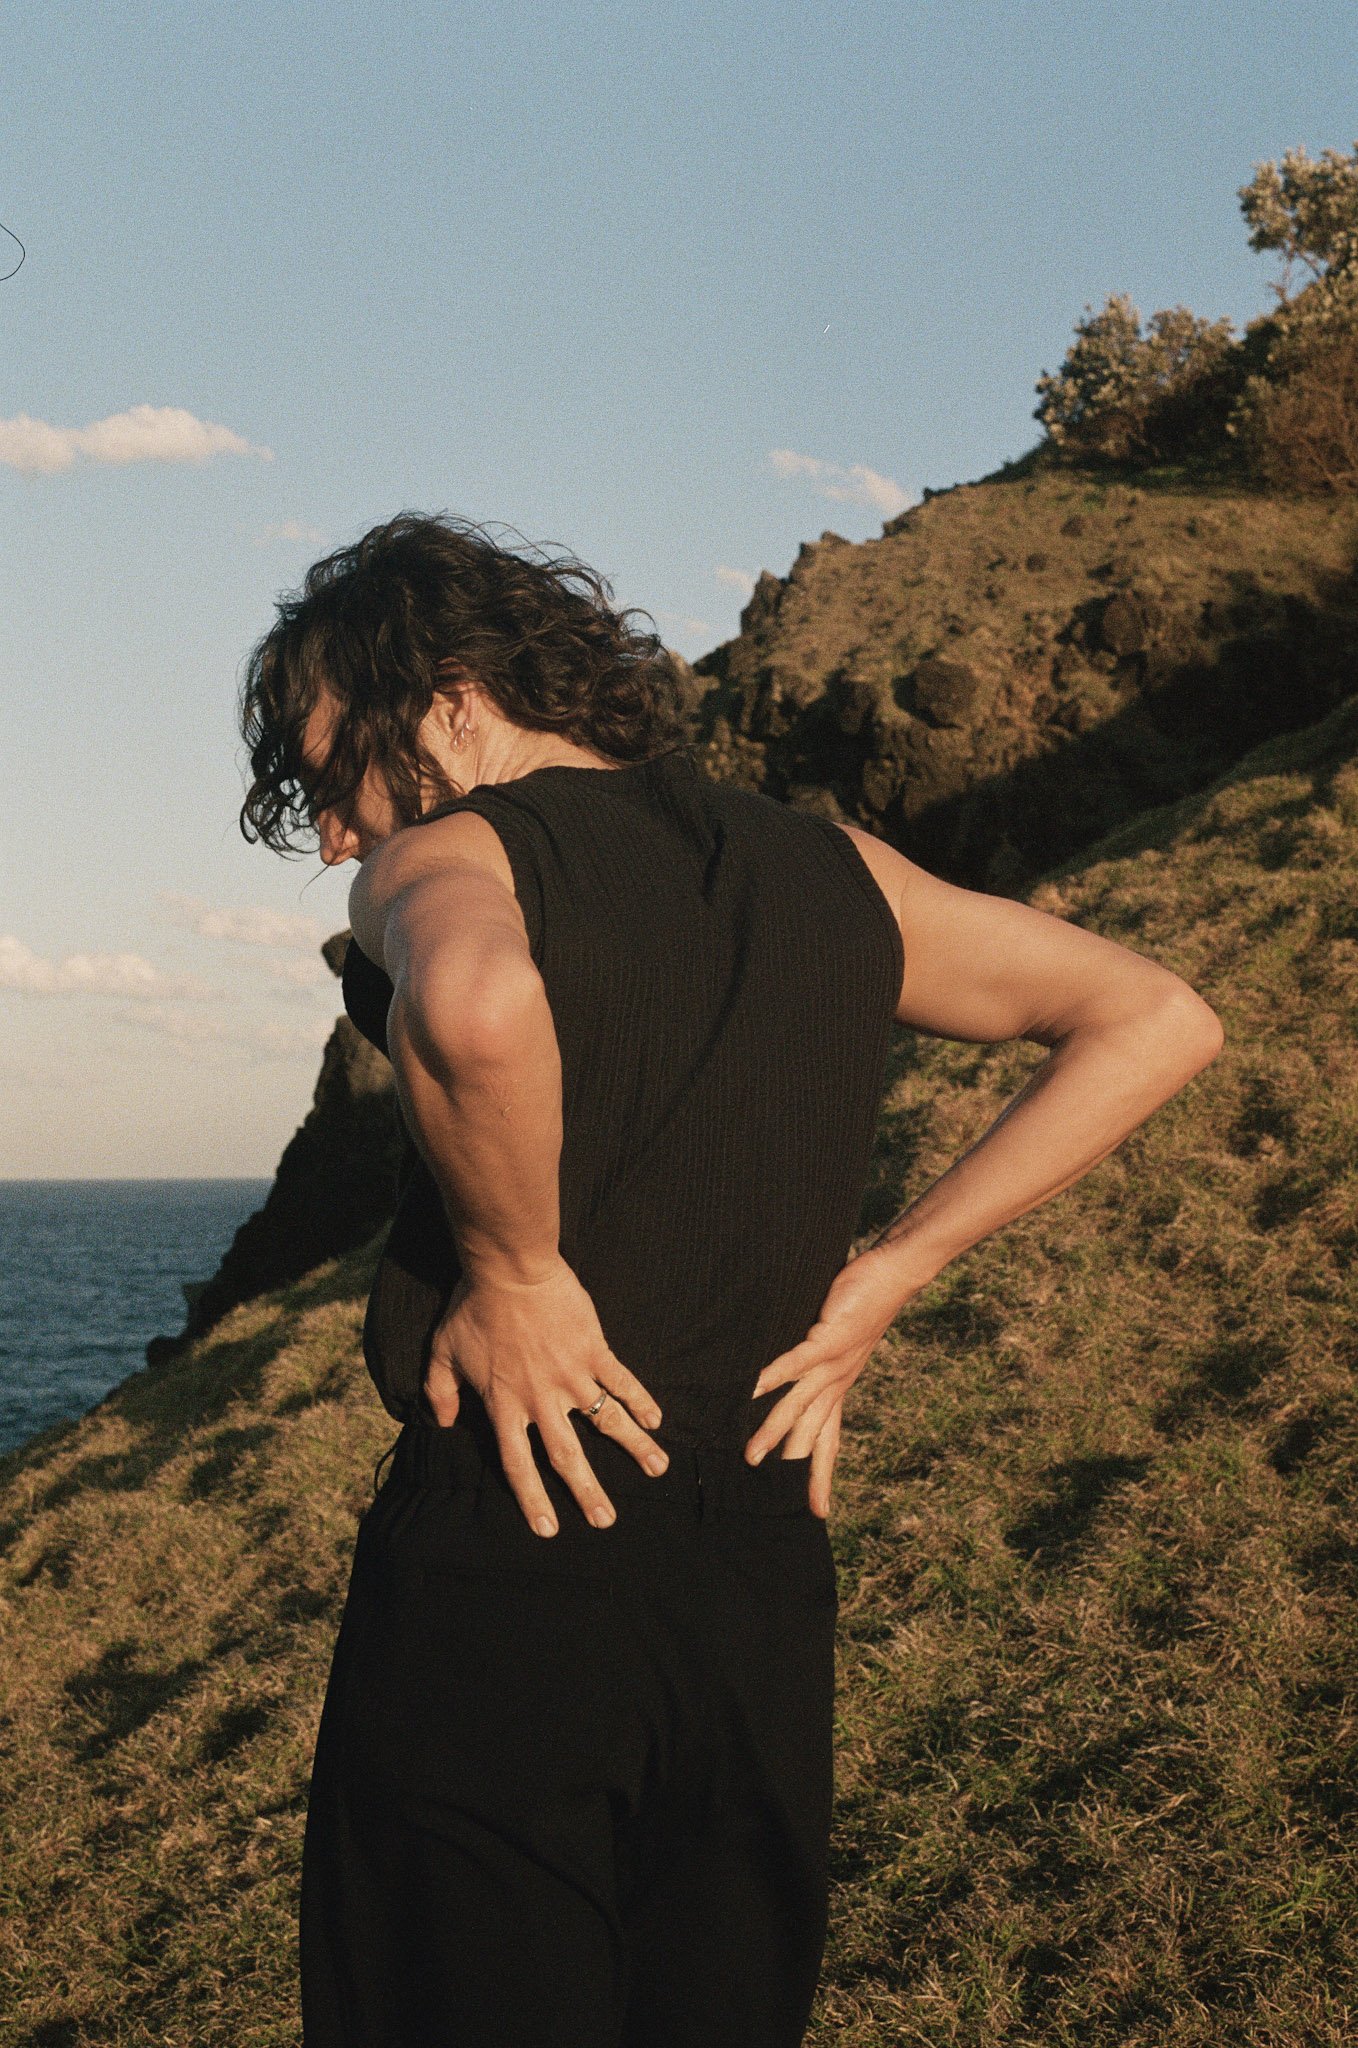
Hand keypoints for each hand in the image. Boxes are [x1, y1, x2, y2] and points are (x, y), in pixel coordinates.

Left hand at [423, 1254, 668, 1536]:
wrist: (509, 1268)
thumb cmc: (473, 1307)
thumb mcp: (442, 1351)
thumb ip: (439, 1392)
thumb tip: (438, 1424)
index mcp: (504, 1404)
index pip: (518, 1464)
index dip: (533, 1499)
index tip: (549, 1530)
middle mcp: (541, 1399)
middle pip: (568, 1456)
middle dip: (588, 1492)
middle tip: (606, 1521)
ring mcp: (572, 1375)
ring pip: (607, 1421)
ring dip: (634, 1448)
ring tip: (658, 1470)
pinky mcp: (594, 1350)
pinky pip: (622, 1381)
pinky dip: (641, 1401)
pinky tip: (657, 1421)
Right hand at [744, 1243, 917, 1516]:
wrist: (894, 1276)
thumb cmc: (862, 1303)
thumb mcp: (838, 1342)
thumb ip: (814, 1361)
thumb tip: (788, 1375)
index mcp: (839, 1388)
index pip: (829, 1441)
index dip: (822, 1476)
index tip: (819, 1511)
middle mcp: (837, 1384)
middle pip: (814, 1437)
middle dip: (796, 1470)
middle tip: (778, 1503)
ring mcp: (833, 1364)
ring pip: (799, 1407)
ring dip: (774, 1433)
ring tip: (751, 1456)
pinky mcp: (827, 1339)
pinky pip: (795, 1363)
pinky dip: (774, 1376)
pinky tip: (752, 1388)